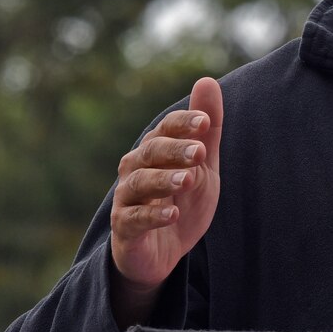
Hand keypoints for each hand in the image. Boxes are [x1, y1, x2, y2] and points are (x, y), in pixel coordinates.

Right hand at [109, 77, 223, 326]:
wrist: (164, 251)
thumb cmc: (181, 200)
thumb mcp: (202, 165)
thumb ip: (207, 129)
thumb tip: (207, 80)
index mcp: (155, 151)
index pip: (166, 129)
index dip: (183, 124)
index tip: (205, 122)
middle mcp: (135, 170)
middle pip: (151, 153)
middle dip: (175, 150)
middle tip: (199, 152)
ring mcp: (127, 200)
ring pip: (139, 184)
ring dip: (163, 180)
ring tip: (187, 180)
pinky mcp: (125, 230)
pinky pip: (134, 220)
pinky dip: (152, 216)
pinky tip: (172, 215)